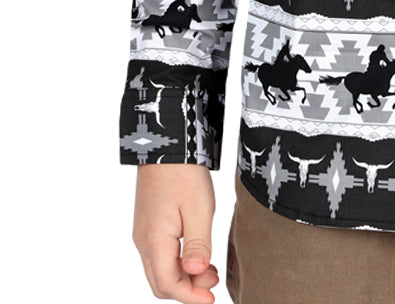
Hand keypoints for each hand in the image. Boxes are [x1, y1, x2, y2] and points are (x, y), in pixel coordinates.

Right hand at [133, 163, 217, 301]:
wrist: (168, 144)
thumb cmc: (184, 173)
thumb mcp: (199, 208)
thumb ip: (198, 243)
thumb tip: (195, 272)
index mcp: (154, 241)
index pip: (168, 284)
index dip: (190, 296)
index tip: (212, 299)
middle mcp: (143, 241)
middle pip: (161, 283)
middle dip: (187, 289)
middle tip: (213, 282)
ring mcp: (143, 233)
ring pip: (159, 270)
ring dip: (183, 276)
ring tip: (210, 268)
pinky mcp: (148, 224)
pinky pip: (159, 255)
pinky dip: (177, 262)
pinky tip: (196, 253)